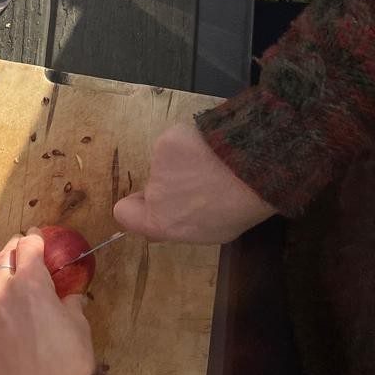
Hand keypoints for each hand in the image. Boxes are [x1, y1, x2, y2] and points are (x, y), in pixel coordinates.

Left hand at [0, 231, 95, 374]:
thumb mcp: (77, 320)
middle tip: (21, 249)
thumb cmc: (71, 357)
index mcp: (31, 283)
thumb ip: (69, 299)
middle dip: (14, 248)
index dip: (36, 239)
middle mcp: (1, 291)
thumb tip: (68, 295)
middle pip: (4, 258)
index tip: (38, 239)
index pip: (30, 248)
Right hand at [114, 123, 273, 244]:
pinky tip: (213, 149)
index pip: (122, 213)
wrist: (251, 174)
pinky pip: (176, 141)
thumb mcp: (210, 234)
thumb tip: (165, 221)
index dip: (137, 207)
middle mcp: (154, 193)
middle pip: (153, 186)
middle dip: (170, 185)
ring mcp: (159, 163)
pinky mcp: (168, 140)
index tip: (152, 203)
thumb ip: (179, 227)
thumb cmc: (237, 210)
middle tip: (200, 184)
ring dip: (184, 163)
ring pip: (167, 162)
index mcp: (160, 223)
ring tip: (216, 167)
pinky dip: (190, 144)